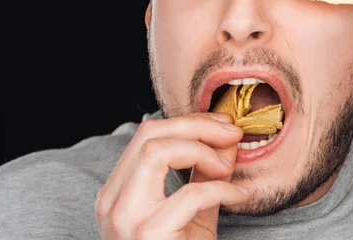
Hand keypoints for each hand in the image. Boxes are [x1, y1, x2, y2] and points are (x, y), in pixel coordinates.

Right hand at [95, 112, 248, 238]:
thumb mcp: (193, 213)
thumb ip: (204, 175)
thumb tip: (227, 139)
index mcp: (118, 192)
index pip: (146, 135)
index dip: (188, 122)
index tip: (222, 126)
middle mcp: (113, 201)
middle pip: (148, 134)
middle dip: (197, 125)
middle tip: (231, 134)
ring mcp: (125, 218)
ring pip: (156, 151)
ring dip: (201, 150)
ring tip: (227, 167)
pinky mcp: (147, 235)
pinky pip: (188, 194)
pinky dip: (221, 188)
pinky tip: (239, 195)